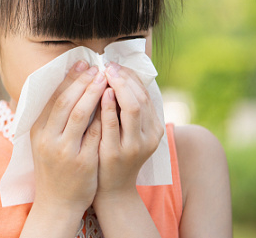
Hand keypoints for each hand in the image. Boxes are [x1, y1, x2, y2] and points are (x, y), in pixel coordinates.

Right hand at [29, 61, 106, 213]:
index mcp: (38, 131)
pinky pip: (96, 134)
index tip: (81, 64)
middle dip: (83, 82)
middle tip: (97, 68)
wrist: (57, 202)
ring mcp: (65, 151)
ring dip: (94, 94)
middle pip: (66, 103)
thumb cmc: (52, 167)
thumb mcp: (43, 141)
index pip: (53, 97)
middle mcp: (49, 139)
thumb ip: (50, 117)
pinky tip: (113, 103)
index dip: (68, 79)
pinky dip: (104, 116)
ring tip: (106, 80)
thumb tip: (64, 86)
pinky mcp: (83, 162)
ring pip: (81, 115)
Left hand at [95, 62, 163, 201]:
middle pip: (141, 98)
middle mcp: (148, 136)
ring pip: (131, 108)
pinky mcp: (114, 152)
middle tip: (109, 65)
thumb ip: (127, 109)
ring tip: (105, 73)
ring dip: (118, 87)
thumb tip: (119, 77)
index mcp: (154, 129)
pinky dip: (108, 106)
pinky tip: (101, 92)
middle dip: (124, 79)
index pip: (145, 94)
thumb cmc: (117, 153)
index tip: (116, 65)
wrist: (112, 190)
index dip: (131, 77)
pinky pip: (112, 124)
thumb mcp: (129, 132)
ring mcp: (133, 145)